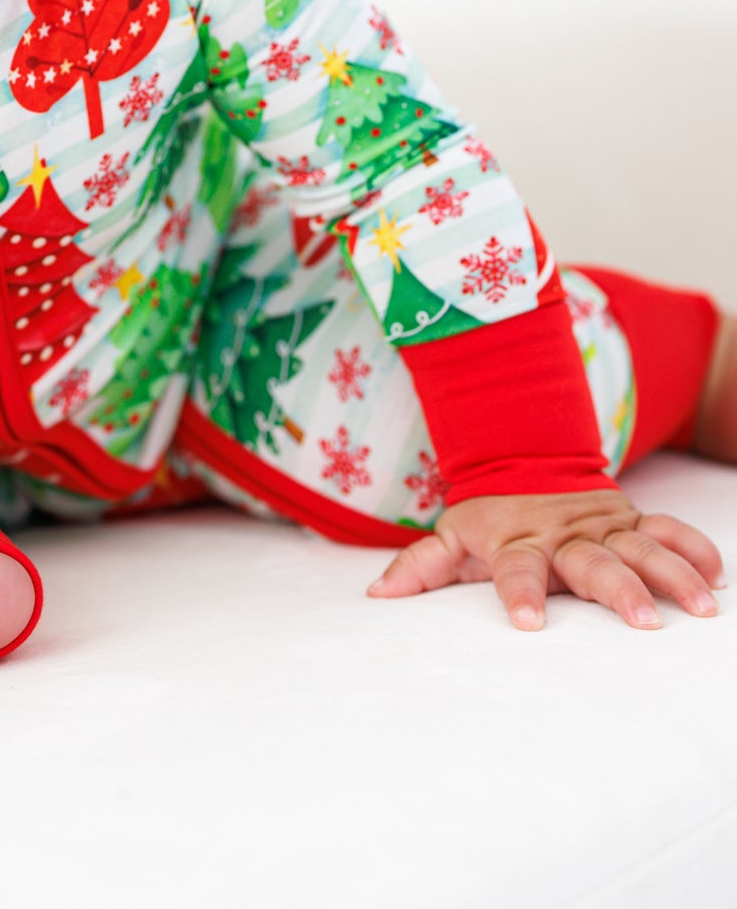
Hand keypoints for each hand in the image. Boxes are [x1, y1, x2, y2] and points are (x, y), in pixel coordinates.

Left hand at [366, 488, 726, 630]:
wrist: (524, 455)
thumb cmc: (488, 513)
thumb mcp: (450, 534)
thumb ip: (419, 566)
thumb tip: (376, 595)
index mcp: (517, 540)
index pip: (515, 569)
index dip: (520, 594)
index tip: (528, 624)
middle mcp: (564, 533)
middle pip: (592, 562)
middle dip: (618, 589)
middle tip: (643, 622)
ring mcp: (601, 523)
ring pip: (640, 546)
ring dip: (671, 573)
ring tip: (700, 605)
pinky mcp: (629, 516)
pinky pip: (666, 527)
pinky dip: (692, 546)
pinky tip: (717, 573)